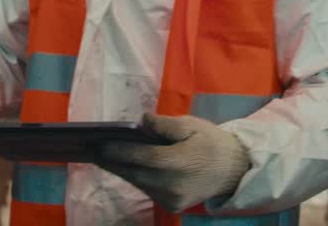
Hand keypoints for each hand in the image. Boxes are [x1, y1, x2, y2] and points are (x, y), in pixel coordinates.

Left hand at [95, 113, 250, 212]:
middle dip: (111, 161)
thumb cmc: (212, 142)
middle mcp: (171, 185)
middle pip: (133, 173)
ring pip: (138, 183)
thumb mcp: (191, 125)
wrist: (236, 171)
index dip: (116, 151)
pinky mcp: (172, 206)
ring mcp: (171, 199)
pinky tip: (126, 166)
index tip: (97, 143)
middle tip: (92, 150)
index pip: (139, 157)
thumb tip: (140, 121)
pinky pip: (148, 190)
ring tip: (104, 156)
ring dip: (121, 170)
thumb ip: (164, 125)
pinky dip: (136, 178)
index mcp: (178, 162)